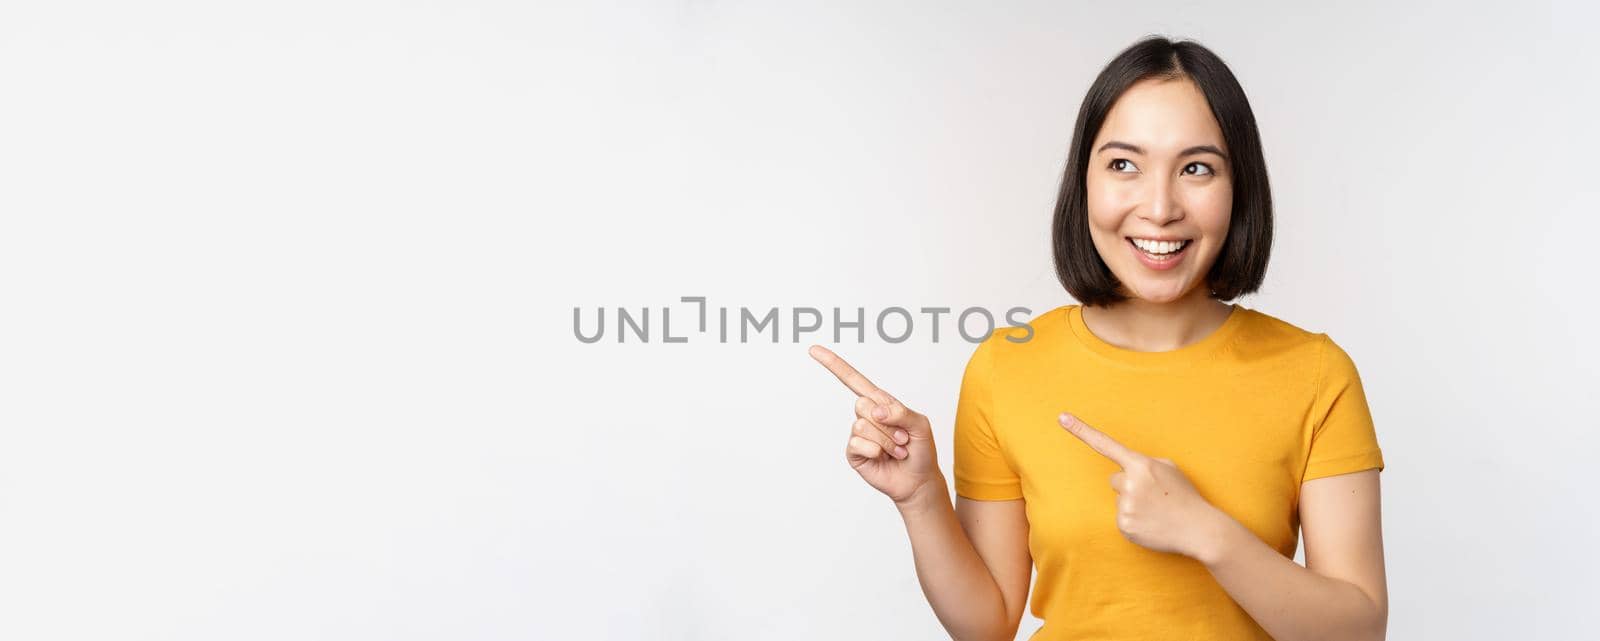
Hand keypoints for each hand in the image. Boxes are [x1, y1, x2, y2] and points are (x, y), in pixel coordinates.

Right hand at [809, 345, 942, 506]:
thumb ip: (901, 412)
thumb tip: (875, 410)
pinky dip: (876, 451)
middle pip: (862, 404)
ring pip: (862, 425)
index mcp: (881, 402)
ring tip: (897, 449)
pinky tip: (884, 458)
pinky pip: (857, 443)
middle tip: (902, 437)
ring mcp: (859, 434)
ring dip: (886, 440)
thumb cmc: (921, 450)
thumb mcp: (920, 425)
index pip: (854, 380)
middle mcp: (866, 415)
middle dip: (888, 424)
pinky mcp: (854, 452)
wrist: (918, 480)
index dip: (834, 365)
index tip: (813, 350)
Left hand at [1058, 412, 1225, 559]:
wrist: (1199, 528)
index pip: (1105, 444)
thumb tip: (1126, 470)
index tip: (1061, 417)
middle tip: (1154, 496)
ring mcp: (1125, 505)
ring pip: (1118, 499)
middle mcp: (1130, 483)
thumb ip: (1144, 464)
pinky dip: (1134, 520)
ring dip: (1133, 503)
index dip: (1081, 430)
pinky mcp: (1124, 525)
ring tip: (1156, 510)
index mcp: (1141, 464)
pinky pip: (1121, 518)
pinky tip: (1151, 523)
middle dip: (1130, 486)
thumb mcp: (1169, 469)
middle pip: (1115, 480)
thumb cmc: (1185, 496)